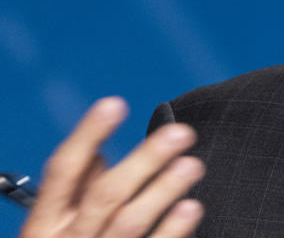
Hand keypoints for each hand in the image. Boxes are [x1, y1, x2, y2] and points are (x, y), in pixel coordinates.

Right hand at [19, 97, 204, 237]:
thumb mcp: (52, 228)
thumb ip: (74, 191)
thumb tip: (96, 152)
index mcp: (45, 224)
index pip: (63, 171)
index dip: (87, 135)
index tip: (114, 103)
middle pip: (105, 195)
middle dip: (144, 160)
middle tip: (180, 133)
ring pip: (128, 224)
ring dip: (163, 191)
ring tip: (193, 165)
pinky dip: (172, 231)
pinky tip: (193, 208)